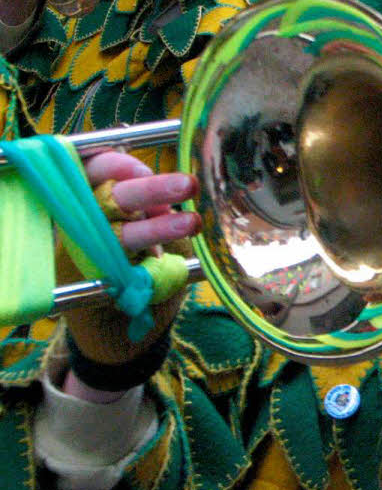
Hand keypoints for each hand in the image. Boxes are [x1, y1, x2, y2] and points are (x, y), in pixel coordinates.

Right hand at [59, 151, 200, 377]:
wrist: (117, 324)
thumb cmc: (134, 258)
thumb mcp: (143, 224)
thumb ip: (152, 206)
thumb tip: (175, 193)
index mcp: (90, 197)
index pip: (94, 169)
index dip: (118, 165)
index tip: (146, 168)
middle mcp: (81, 223)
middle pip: (109, 199)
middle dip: (149, 190)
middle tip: (188, 184)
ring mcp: (86, 255)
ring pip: (119, 235)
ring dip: (158, 229)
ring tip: (192, 222)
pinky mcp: (98, 286)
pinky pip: (125, 272)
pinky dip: (152, 267)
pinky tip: (171, 264)